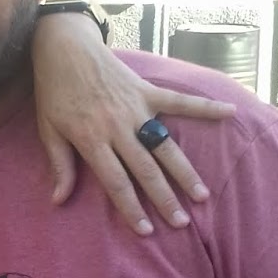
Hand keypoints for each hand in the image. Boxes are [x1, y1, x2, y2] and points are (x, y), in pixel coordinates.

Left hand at [31, 16, 233, 234]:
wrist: (65, 47)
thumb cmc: (55, 91)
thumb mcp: (48, 130)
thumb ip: (59, 165)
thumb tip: (58, 200)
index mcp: (92, 139)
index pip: (116, 182)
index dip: (131, 207)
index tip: (146, 229)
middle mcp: (118, 127)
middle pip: (145, 169)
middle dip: (164, 198)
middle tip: (181, 222)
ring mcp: (136, 108)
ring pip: (165, 145)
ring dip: (184, 171)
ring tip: (202, 195)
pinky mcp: (147, 90)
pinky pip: (180, 101)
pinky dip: (205, 107)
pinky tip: (229, 112)